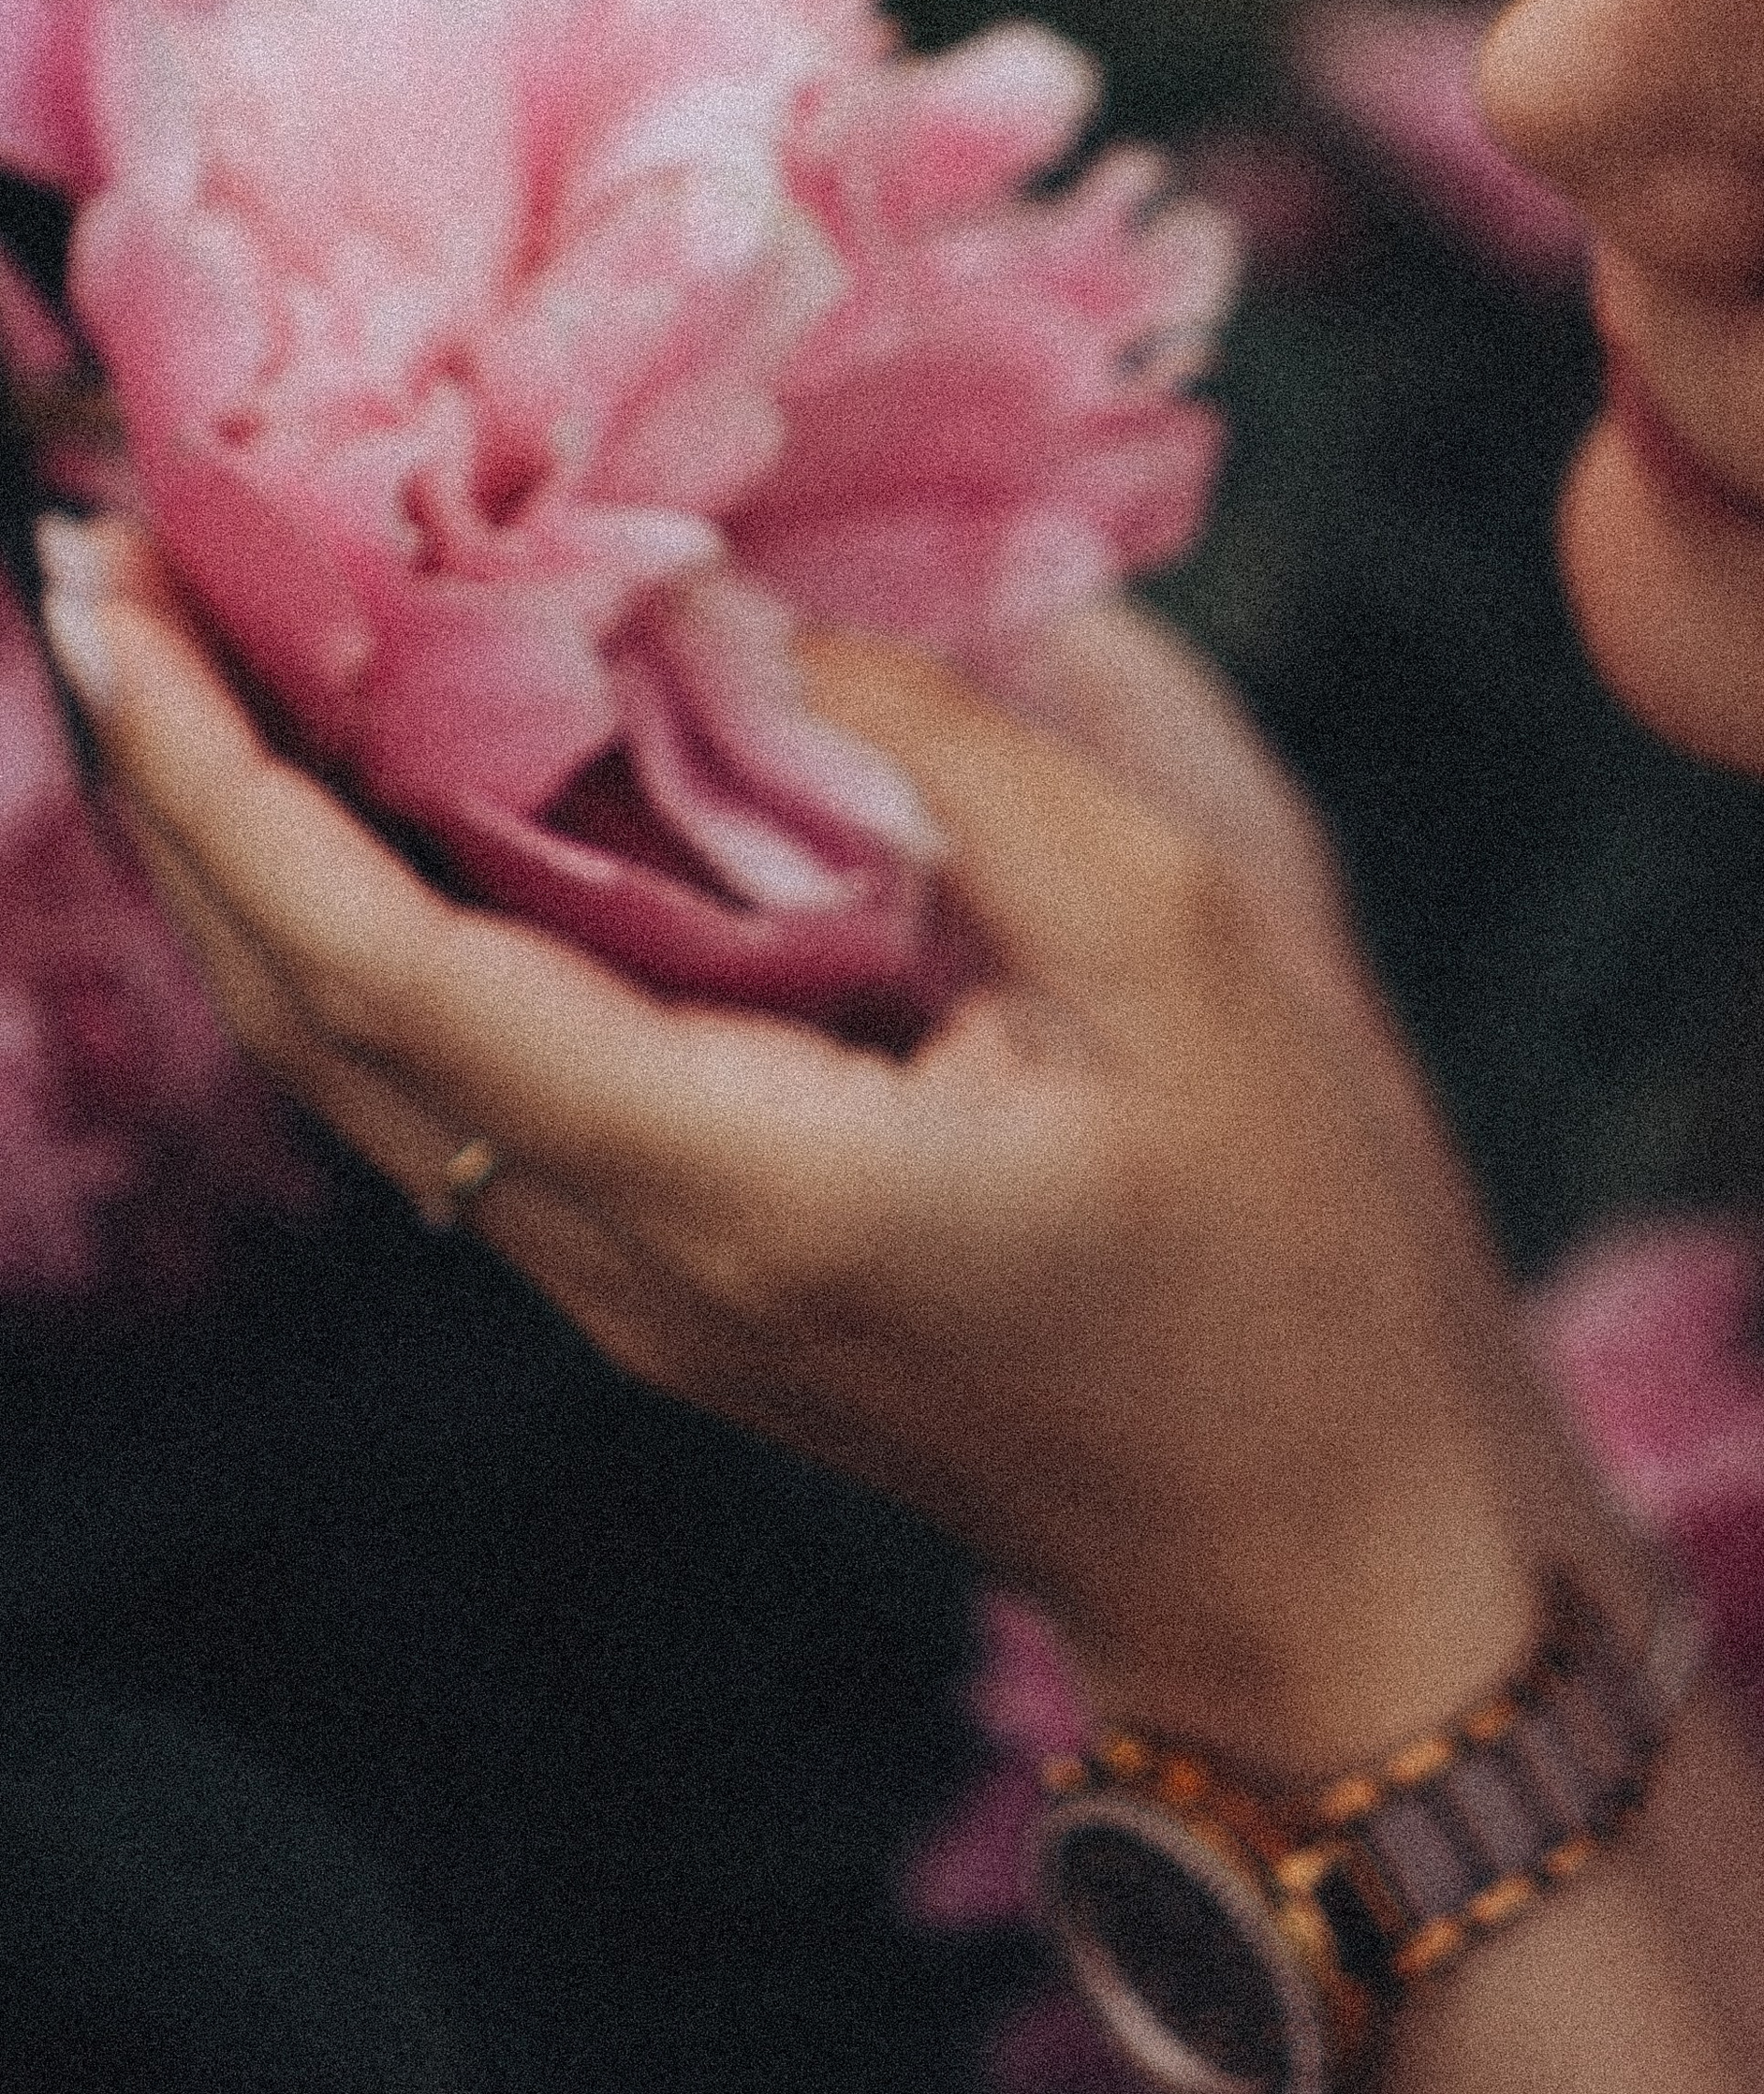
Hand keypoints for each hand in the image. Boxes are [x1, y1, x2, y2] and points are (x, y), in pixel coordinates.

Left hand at [42, 519, 1630, 1777]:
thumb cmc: (1279, 1245)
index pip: (389, 970)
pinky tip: (371, 806)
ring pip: (356, 1066)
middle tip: (111, 563)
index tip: (127, 598)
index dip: (228, 781)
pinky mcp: (671, 1275)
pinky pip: (455, 1088)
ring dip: (244, 862)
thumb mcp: (1173, 940)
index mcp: (737, 1177)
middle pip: (310, 1022)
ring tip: (193, 658)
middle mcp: (627, 1252)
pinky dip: (361, 931)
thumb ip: (944, 756)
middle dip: (179, 790)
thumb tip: (740, 612)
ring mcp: (633, 1285)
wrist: (1303, 1543)